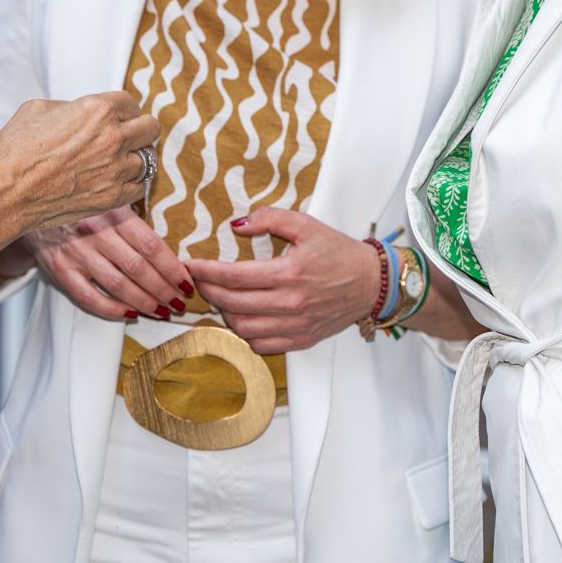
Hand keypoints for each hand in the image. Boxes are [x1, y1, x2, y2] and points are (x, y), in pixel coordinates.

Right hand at [0, 92, 159, 252]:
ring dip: (134, 158)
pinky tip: (114, 181)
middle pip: (150, 128)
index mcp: (97, 110)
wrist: (6, 193)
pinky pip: (139, 187)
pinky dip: (131, 183)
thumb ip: (71, 106)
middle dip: (139, 129)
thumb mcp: (38, 108)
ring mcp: (116, 170)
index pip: (131, 102)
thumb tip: (82, 113)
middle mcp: (113, 138)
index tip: (116, 117)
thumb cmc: (15, 149)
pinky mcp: (113, 197)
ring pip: (148, 159)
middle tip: (126, 136)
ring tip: (116, 161)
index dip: (122, 110)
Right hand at [26, 207, 193, 321]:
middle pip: (139, 269)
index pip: (151, 246)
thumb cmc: (80, 206)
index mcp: (113, 212)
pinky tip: (130, 314)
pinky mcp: (60, 271)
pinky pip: (90, 298)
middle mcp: (95, 232)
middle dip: (164, 290)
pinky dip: (112, 310)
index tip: (187, 282)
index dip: (172, 268)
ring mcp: (76, 253)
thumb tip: (168, 255)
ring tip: (162, 311)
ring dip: (145, 302)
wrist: (32, 206)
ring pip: (119, 286)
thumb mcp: (108, 201)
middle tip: (179, 302)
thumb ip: (133, 223)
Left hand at [186, 207, 378, 353]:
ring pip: (242, 328)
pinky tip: (241, 316)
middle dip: (208, 291)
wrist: (372, 283)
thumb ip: (270, 218)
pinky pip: (260, 344)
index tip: (189, 265)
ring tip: (220, 297)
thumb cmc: (339, 252)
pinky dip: (244, 332)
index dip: (205, 271)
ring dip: (224, 312)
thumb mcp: (306, 224)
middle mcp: (290, 304)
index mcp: (290, 273)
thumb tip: (236, 224)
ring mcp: (295, 326)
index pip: (234, 276)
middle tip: (199, 279)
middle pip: (232, 303)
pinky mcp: (301, 340)